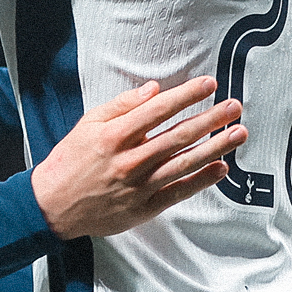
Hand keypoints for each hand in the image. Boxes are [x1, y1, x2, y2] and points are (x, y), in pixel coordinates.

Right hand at [30, 77, 245, 238]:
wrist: (53, 205)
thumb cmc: (70, 161)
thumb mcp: (88, 124)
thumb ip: (121, 106)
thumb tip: (154, 90)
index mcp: (113, 136)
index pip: (158, 110)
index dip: (186, 95)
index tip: (209, 84)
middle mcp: (129, 160)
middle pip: (178, 136)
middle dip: (210, 119)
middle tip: (234, 106)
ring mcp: (139, 186)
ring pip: (184, 163)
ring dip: (215, 147)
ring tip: (238, 133)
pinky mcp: (144, 207)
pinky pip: (179, 192)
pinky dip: (202, 180)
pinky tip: (221, 168)